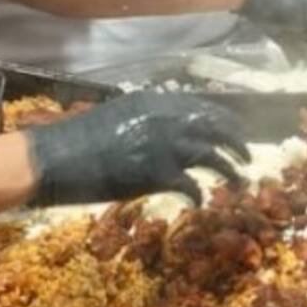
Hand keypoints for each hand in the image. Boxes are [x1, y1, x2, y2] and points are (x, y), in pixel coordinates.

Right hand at [23, 91, 248, 207]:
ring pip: (212, 154)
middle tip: (247, 154)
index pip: (201, 106)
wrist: (58, 156)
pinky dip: (199, 196)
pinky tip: (200, 203)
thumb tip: (165, 128)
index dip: (222, 118)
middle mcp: (166, 119)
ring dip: (231, 168)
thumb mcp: (117, 115)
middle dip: (236, 139)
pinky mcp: (159, 173)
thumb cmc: (78, 138)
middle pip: (215, 126)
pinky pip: (192, 185)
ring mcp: (165, 145)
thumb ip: (145, 119)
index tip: (233, 128)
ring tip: (241, 179)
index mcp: (154, 103)